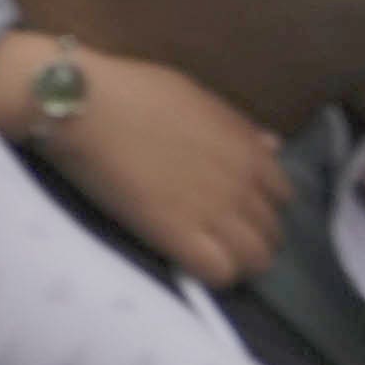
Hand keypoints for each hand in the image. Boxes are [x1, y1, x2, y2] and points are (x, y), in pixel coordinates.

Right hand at [0, 38, 297, 287]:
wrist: (82, 104)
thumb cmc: (133, 91)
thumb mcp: (196, 98)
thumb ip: (236, 127)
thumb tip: (271, 145)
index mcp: (250, 150)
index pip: (282, 197)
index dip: (258, 204)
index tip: (233, 207)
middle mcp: (242, 185)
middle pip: (272, 234)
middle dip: (251, 238)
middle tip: (218, 236)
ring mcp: (214, 212)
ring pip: (254, 260)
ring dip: (235, 261)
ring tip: (204, 254)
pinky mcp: (178, 234)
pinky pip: (218, 273)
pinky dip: (209, 273)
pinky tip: (187, 261)